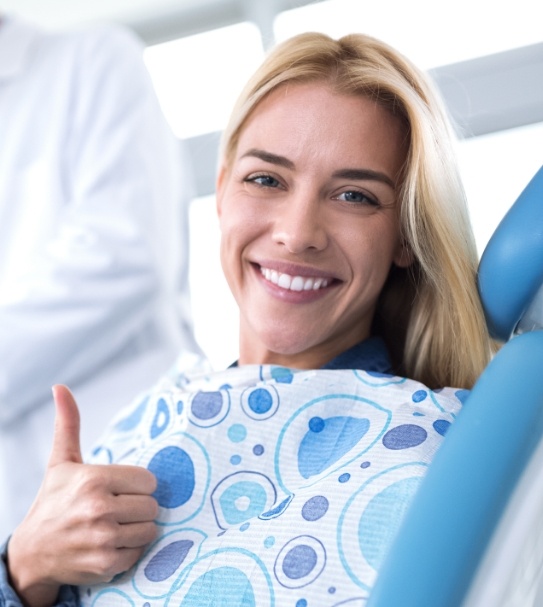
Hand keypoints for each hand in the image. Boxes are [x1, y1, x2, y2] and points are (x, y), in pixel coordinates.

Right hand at [7, 385, 157, 606]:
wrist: (32, 552)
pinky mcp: (106, 564)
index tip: (122, 489)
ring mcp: (103, 539)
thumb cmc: (53, 501)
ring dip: (137, 529)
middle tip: (118, 509)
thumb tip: (60, 387)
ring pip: (150, 529)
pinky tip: (110, 544)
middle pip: (152, 505)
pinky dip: (129, 551)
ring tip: (115, 526)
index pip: (149, 480)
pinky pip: (139, 553)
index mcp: (94, 479)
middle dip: (139, 507)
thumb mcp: (61, 462)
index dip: (138, 485)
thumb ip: (68, 424)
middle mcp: (99, 509)